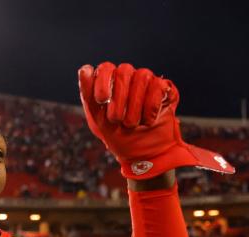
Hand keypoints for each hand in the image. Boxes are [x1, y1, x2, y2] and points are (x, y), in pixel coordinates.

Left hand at [78, 62, 234, 179]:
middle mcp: (128, 78)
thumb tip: (85, 69)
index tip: (101, 99)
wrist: (143, 155)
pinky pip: (157, 86)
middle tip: (116, 120)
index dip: (102, 80)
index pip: (105, 68)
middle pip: (123, 71)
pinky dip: (151, 105)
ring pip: (142, 76)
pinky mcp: (163, 89)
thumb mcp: (98, 120)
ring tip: (132, 124)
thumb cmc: (118, 137)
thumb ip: (89, 95)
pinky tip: (148, 120)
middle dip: (118, 98)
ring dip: (135, 104)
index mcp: (110, 83)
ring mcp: (146, 82)